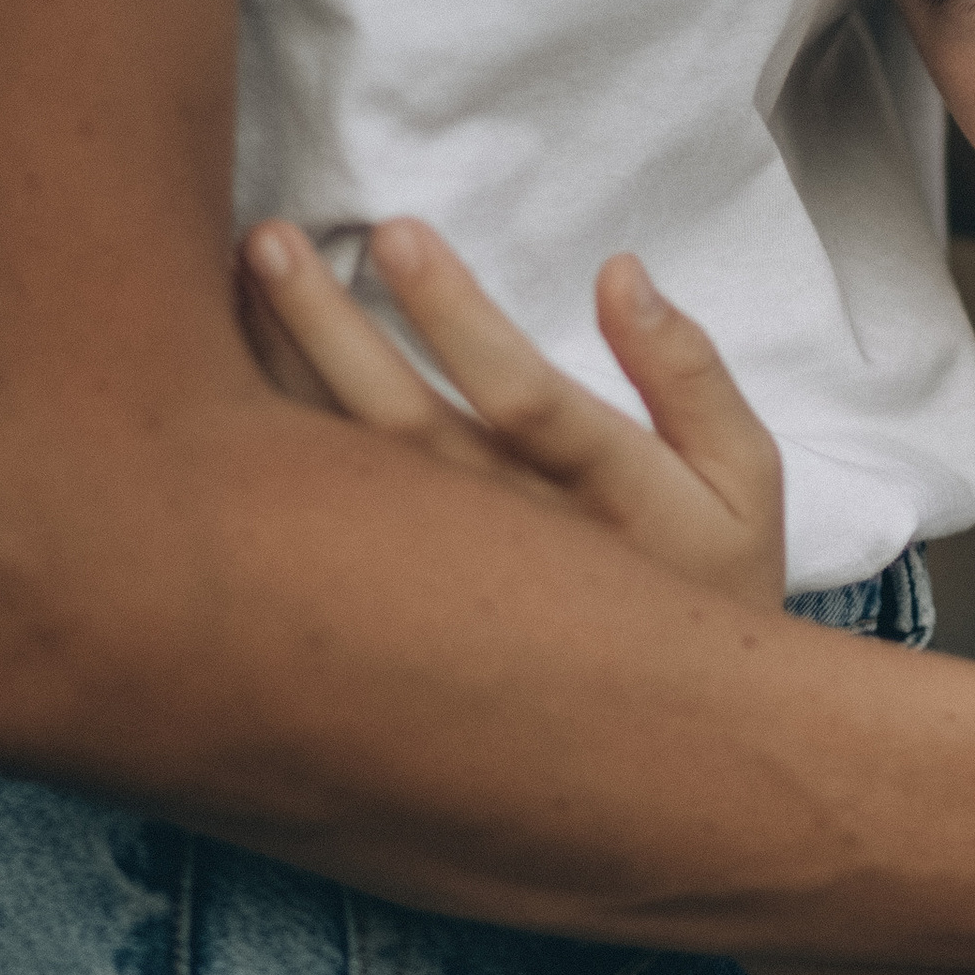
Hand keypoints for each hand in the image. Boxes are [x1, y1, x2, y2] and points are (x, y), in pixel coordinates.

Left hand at [239, 217, 787, 612]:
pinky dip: (274, 445)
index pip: (527, 403)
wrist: (667, 741)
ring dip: (287, 370)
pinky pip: (327, 522)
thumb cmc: (706, 578)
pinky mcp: (407, 602)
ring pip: (353, 476)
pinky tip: (229, 372)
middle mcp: (526, 550)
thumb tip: (622, 271)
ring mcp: (458, 585)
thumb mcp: (745, 478)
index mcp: (618, 507)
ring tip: (239, 274)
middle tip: (270, 241)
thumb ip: (689, 371)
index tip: (398, 233)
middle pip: (408, 433)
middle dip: (331, 328)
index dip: (458, 318)